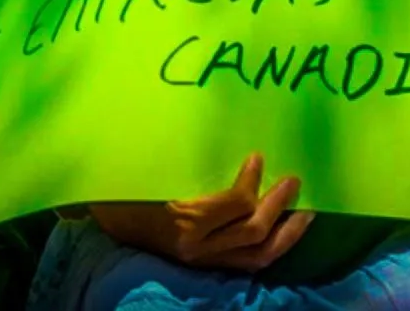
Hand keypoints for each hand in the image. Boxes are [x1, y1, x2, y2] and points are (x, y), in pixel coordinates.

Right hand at [90, 153, 313, 272]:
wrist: (104, 220)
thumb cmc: (127, 186)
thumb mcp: (152, 168)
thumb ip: (187, 159)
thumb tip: (236, 146)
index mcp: (182, 220)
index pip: (235, 204)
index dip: (252, 180)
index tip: (258, 156)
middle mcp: (196, 247)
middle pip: (254, 233)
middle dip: (280, 207)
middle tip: (295, 181)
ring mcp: (202, 260)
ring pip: (257, 257)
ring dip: (286, 235)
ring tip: (304, 213)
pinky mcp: (206, 264)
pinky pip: (246, 262)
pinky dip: (269, 247)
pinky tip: (284, 230)